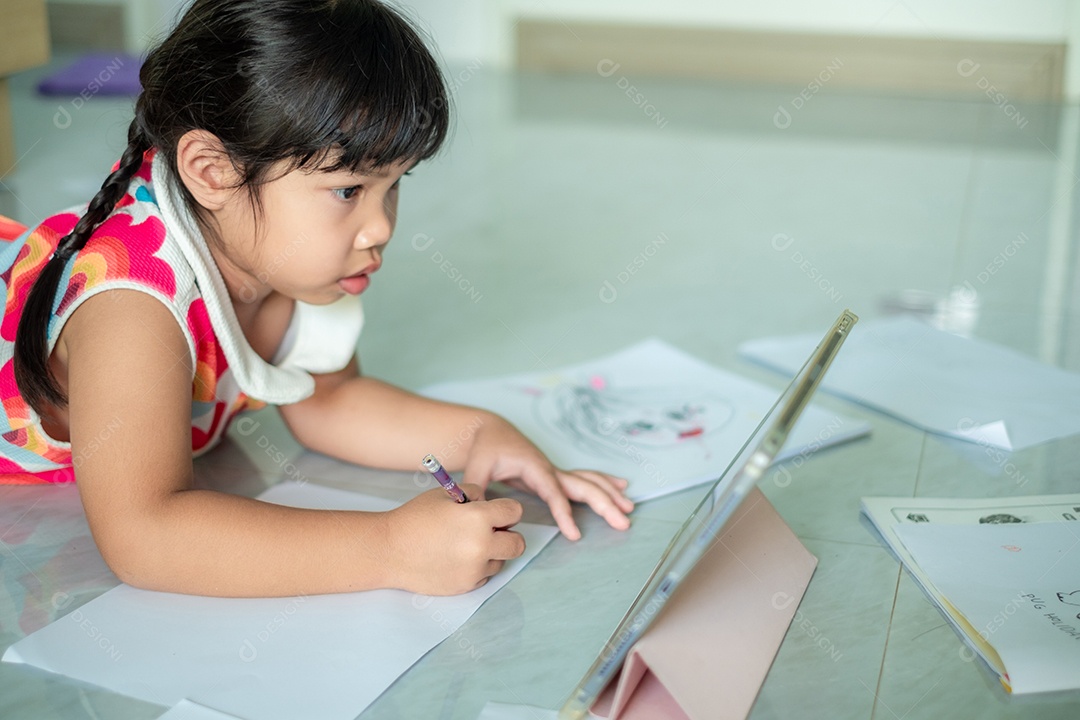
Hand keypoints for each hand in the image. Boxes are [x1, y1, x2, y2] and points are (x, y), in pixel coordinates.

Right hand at [382, 484, 524, 594]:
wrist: (389, 550)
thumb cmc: (415, 518)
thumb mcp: (445, 494)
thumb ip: (474, 494)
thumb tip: (490, 503)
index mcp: (478, 518)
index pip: (515, 512)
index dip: (506, 510)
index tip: (497, 512)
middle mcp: (482, 545)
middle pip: (517, 543)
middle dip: (507, 534)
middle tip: (490, 530)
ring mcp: (475, 569)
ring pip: (501, 560)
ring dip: (492, 552)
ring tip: (465, 544)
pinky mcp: (466, 586)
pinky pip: (485, 575)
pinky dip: (478, 567)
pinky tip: (456, 558)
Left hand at [462, 415, 634, 539]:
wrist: (491, 431)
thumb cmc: (485, 448)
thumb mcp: (476, 467)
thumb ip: (477, 490)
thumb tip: (477, 512)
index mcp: (534, 467)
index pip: (554, 493)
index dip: (564, 513)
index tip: (574, 534)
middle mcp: (550, 469)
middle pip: (583, 486)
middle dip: (605, 504)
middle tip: (623, 523)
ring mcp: (555, 471)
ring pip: (589, 481)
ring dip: (610, 494)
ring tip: (629, 508)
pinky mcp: (555, 475)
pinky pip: (584, 480)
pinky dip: (604, 484)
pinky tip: (622, 489)